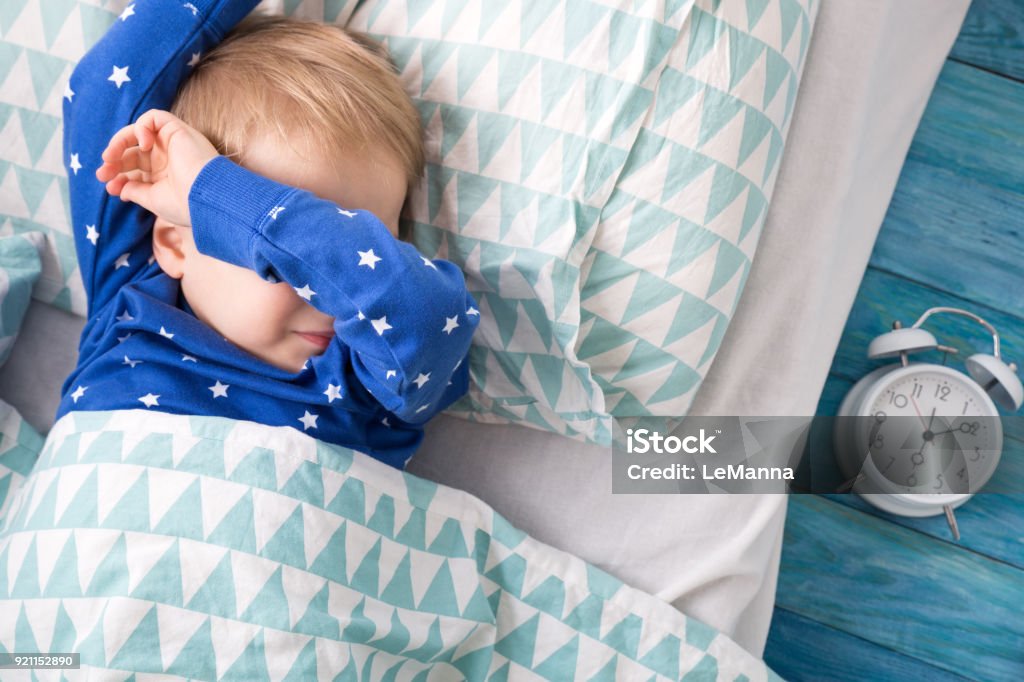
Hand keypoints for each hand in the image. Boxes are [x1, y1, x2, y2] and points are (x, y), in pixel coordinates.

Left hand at [95, 109, 218, 227]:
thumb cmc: (186, 204)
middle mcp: (168, 158)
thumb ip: (135, 191)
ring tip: (110, 157)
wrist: (207, 197)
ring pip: (138, 132)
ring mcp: (172, 143)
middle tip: (103, 173)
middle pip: (132, 152)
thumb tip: (119, 188)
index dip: (119, 176)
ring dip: (119, 142)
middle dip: (114, 161)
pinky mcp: (177, 130)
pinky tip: (142, 144)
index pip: (135, 170)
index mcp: (165, 177)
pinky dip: (141, 127)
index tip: (110, 187)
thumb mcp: (153, 200)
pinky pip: (153, 117)